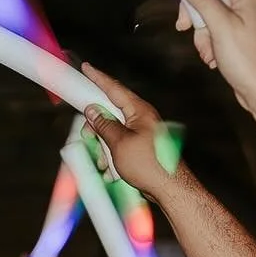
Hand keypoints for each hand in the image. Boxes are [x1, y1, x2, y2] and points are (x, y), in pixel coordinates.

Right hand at [79, 67, 178, 202]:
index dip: (98, 78)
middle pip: (110, 113)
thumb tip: (92, 111)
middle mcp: (141, 118)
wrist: (170, 188)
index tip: (86, 68)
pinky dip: (112, 158)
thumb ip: (104, 125)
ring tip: (104, 163)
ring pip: (112, 133)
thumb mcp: (120, 144)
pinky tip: (112, 172)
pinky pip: (119, 147)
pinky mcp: (141, 148)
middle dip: (96, 126)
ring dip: (103, 148)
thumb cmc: (149, 165)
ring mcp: (142, 133)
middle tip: (87, 136)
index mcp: (138, 110)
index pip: (114, 89)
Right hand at [174, 0, 255, 114]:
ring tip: (206, 48)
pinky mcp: (239, 33)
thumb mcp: (220, 25)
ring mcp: (244, 16)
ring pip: (211, 11)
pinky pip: (217, 28)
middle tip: (184, 24)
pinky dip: (209, 40)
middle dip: (195, 6)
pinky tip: (212, 57)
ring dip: (201, 30)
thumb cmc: (247, 58)